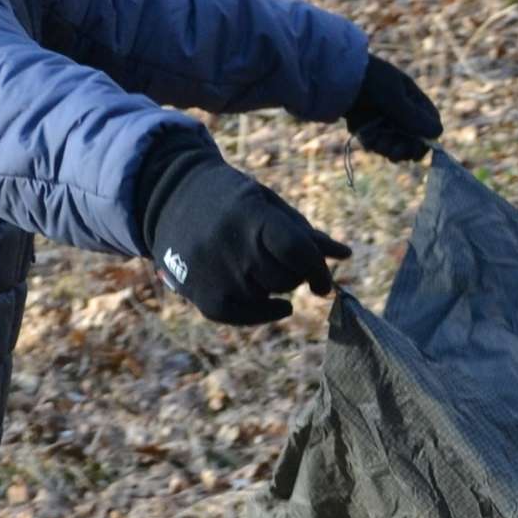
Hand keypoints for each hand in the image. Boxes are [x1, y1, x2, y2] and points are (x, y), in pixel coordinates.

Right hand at [135, 136, 350, 324]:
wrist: (171, 201)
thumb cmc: (232, 201)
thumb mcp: (268, 205)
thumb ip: (305, 233)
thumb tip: (346, 255)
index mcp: (250, 217)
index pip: (296, 250)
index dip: (317, 268)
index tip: (323, 281)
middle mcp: (230, 248)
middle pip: (286, 278)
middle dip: (295, 273)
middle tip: (283, 261)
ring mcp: (215, 275)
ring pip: (269, 296)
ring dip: (275, 287)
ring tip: (259, 265)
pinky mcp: (204, 298)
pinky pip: (248, 317)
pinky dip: (265, 311)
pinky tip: (276, 304)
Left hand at [342, 54, 440, 162]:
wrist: (337, 77)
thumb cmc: (370, 80)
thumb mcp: (394, 97)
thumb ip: (414, 117)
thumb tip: (438, 132)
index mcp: (413, 100)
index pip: (429, 124)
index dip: (427, 138)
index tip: (420, 149)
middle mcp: (402, 113)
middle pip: (414, 140)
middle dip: (406, 149)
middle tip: (396, 153)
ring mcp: (385, 123)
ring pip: (395, 146)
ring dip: (389, 149)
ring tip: (380, 144)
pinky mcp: (369, 130)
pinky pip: (377, 145)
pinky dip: (373, 144)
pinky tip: (367, 137)